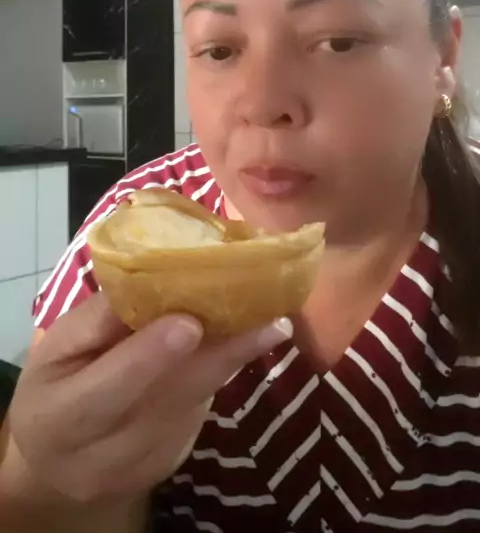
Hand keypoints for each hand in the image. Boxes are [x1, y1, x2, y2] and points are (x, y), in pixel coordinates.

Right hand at [8, 294, 290, 503]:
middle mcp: (102, 453)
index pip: (106, 390)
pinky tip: (246, 344)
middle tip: (267, 323)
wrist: (59, 456)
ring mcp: (140, 466)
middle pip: (166, 404)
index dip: (148, 357)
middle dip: (219, 359)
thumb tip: (148, 276)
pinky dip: (221, 375)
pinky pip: (199, 413)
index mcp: (60, 415)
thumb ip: (99, 319)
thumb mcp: (56, 346)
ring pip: (192, 408)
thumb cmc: (57, 381)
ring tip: (271, 325)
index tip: (189, 322)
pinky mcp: (169, 461)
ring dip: (232, 363)